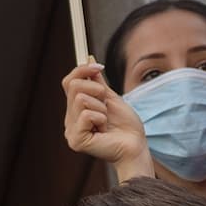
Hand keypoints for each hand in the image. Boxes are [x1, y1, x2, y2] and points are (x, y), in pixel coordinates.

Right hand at [62, 62, 155, 176]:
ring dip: (101, 107)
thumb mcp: (111, 98)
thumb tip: (88, 59)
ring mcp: (71, 130)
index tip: (99, 67)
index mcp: (76, 109)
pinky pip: (86, 114)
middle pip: (73, 86)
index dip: (81, 70)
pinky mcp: (76, 140)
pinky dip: (101, 119)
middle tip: (107, 104)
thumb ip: (97, 82)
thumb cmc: (126, 126)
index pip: (69, 82)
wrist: (136, 146)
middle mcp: (70, 119)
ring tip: (106, 121)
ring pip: (80, 99)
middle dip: (96, 90)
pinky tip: (104, 130)